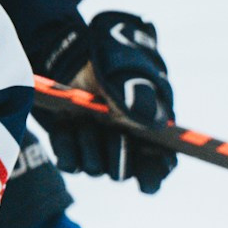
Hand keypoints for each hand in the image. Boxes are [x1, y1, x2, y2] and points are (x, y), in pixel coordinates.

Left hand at [33, 11, 178, 193]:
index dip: (154, 173)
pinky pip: (69, 163)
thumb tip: (149, 116)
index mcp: (152, 130)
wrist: (75, 54)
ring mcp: (98, 149)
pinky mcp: (73, 149)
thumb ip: (136, 88)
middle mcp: (126, 145)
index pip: (161, 167)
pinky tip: (67, 120)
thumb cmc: (111, 58)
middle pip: (123, 174)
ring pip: (95, 169)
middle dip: (116, 152)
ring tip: (85, 116)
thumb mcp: (123, 66)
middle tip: (111, 127)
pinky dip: (66, 143)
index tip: (145, 161)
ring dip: (89, 143)